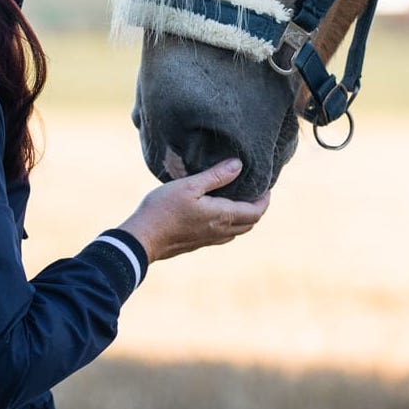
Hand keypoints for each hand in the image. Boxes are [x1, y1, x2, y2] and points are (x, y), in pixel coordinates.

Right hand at [118, 159, 269, 261]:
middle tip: (256, 192)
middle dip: (257, 209)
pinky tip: (218, 213)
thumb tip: (238, 165)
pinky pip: (223, 235)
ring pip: (236, 231)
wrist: (142, 238)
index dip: (265, 201)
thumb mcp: (190, 185)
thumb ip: (215, 176)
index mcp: (221, 216)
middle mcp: (219, 231)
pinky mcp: (197, 243)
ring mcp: (208, 239)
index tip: (266, 187)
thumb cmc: (163, 209)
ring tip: (239, 199)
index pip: (255, 213)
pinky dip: (230, 224)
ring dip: (244, 217)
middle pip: (249, 224)